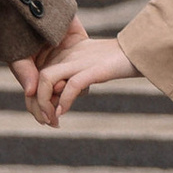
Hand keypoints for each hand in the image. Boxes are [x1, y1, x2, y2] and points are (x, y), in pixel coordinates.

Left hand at [27, 31, 141, 127]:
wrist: (137, 50)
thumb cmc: (113, 63)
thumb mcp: (87, 70)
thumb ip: (71, 82)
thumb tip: (57, 107)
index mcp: (63, 54)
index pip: (36, 77)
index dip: (34, 99)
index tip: (44, 118)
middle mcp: (67, 55)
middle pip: (37, 79)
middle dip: (36, 105)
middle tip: (46, 123)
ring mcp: (79, 61)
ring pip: (46, 79)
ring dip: (44, 103)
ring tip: (52, 120)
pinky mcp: (94, 68)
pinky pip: (72, 85)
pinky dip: (64, 100)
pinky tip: (63, 113)